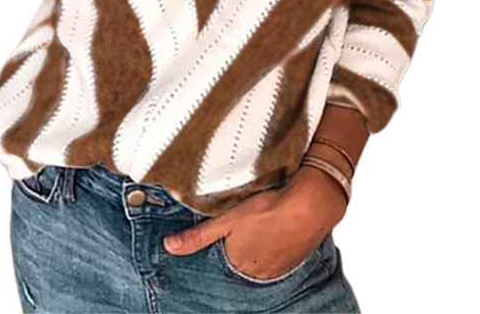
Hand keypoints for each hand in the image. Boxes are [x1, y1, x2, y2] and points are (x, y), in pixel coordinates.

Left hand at [163, 169, 344, 280]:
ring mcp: (278, 269)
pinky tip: (277, 227)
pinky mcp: (295, 259)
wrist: (310, 205)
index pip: (222, 260)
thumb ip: (198, 236)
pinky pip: (279, 256)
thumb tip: (169, 247)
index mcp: (239, 265)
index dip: (223, 243)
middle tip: (246, 225)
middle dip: (240, 246)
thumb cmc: (268, 210)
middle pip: (242, 260)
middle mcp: (258, 273)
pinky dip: (275, 244)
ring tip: (261, 225)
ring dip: (259, 246)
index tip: (226, 231)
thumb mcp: (227, 220)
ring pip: (261, 258)